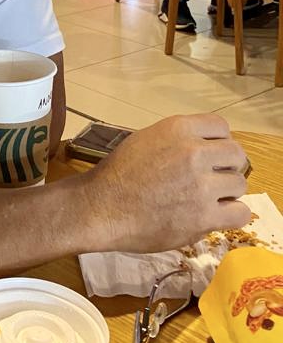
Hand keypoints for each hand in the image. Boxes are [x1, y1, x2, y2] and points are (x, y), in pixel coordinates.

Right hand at [86, 114, 249, 253]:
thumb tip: (205, 150)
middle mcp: (194, 152)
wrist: (102, 207)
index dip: (217, 142)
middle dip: (226, 166)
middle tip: (211, 178)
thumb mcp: (146, 140)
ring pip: (239, 184)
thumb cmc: (119, 173)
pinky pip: (240, 213)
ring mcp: (201, 185)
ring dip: (226, 192)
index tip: (209, 155)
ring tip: (207, 199)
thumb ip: (178, 141)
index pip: (221, 126)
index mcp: (178, 128)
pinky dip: (230, 215)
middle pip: (236, 154)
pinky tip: (215, 216)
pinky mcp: (204, 216)